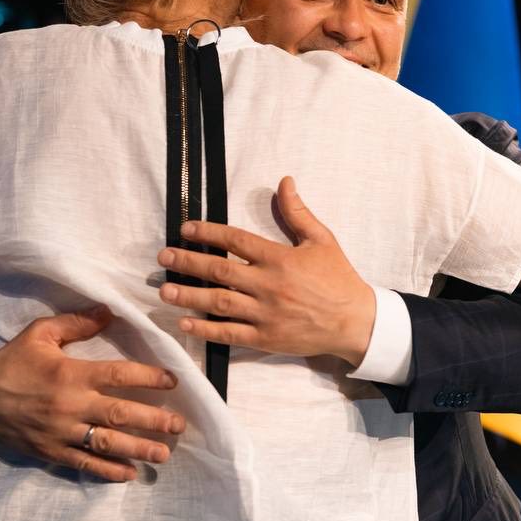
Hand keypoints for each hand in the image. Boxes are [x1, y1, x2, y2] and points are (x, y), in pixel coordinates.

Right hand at [0, 305, 185, 482]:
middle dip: (153, 420)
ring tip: (164, 453)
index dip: (148, 378)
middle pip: (120, 414)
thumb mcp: (40, 333)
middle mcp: (71, 404)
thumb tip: (108, 310)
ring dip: (139, 449)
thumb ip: (76, 323)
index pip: (118, 375)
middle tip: (179, 424)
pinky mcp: (53, 451)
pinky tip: (130, 473)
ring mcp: (62, 432)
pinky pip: (85, 463)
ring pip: (107, 443)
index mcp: (70, 373)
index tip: (172, 381)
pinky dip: (109, 471)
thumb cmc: (12, 362)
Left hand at [157, 176, 375, 365]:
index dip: (208, 233)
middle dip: (188, 262)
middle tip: (164, 257)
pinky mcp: (265, 338)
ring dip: (189, 296)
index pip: (236, 240)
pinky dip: (205, 329)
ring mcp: (265, 314)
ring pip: (219, 302)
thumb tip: (284, 181)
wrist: (356, 322)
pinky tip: (184, 323)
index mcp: (279, 258)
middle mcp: (268, 285)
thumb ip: (298, 212)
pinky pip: (230, 334)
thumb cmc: (338, 278)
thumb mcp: (321, 240)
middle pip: (219, 270)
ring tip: (164, 290)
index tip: (186, 229)